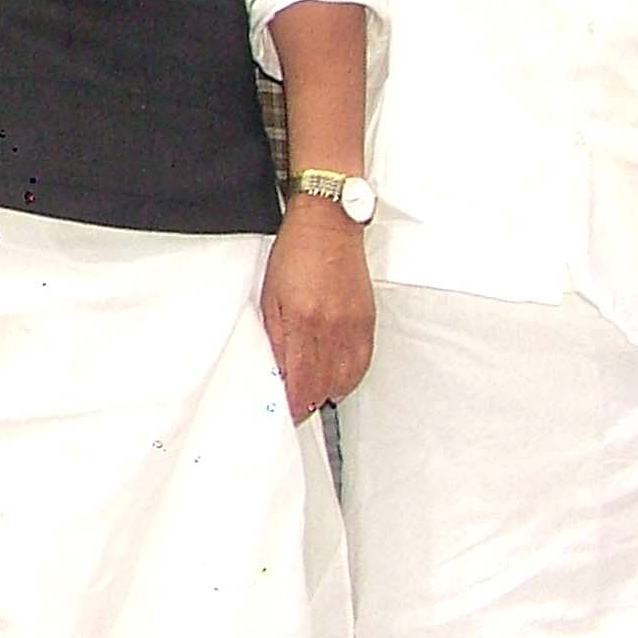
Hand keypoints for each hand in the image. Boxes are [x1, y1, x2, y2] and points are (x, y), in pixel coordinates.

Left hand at [260, 193, 373, 417]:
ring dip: (331, 391)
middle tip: (300, 406)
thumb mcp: (270, 297)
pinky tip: (341, 379)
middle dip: (311, 400)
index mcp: (303, 322)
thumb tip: (280, 369)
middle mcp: (331, 328)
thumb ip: (276, 337)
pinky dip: (351, 376)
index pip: (300, 380)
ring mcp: (352, 325)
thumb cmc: (297, 254)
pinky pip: (363, 361)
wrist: (327, 226)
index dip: (294, 402)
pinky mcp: (367, 320)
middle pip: (324, 384)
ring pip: (346, 377)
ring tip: (318, 395)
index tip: (289, 411)